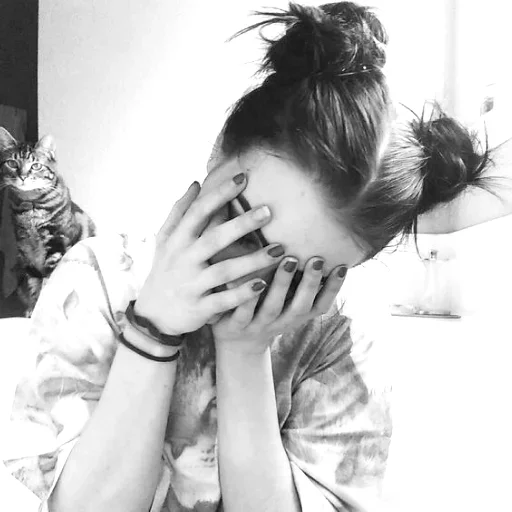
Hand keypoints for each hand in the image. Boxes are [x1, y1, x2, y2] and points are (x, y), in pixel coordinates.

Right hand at [134, 174, 284, 335]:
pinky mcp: (199, 309)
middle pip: (214, 239)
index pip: (198, 212)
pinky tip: (264, 284)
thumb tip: (196, 183)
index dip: (219, 194)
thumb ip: (179, 211)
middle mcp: (183, 261)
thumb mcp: (164, 240)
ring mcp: (191, 286)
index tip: (243, 177)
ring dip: (252, 260)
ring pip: (224, 271)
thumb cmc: (165, 270)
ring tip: (279, 250)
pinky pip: (224, 300)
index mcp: (176, 241)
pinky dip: (243, 293)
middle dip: (241, 224)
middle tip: (269, 211)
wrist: (153, 315)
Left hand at [212, 256, 347, 353]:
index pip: (321, 305)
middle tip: (317, 260)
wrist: (235, 343)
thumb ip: (300, 279)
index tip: (343, 266)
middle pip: (300, 306)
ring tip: (289, 260)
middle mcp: (281, 322)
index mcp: (296, 316)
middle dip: (310, 283)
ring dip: (282, 284)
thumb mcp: (286, 299)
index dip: (333, 288)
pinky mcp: (235, 326)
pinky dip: (247, 297)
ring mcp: (258, 325)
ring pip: (272, 307)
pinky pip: (242, 312)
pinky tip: (251, 278)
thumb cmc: (266, 309)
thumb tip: (319, 241)